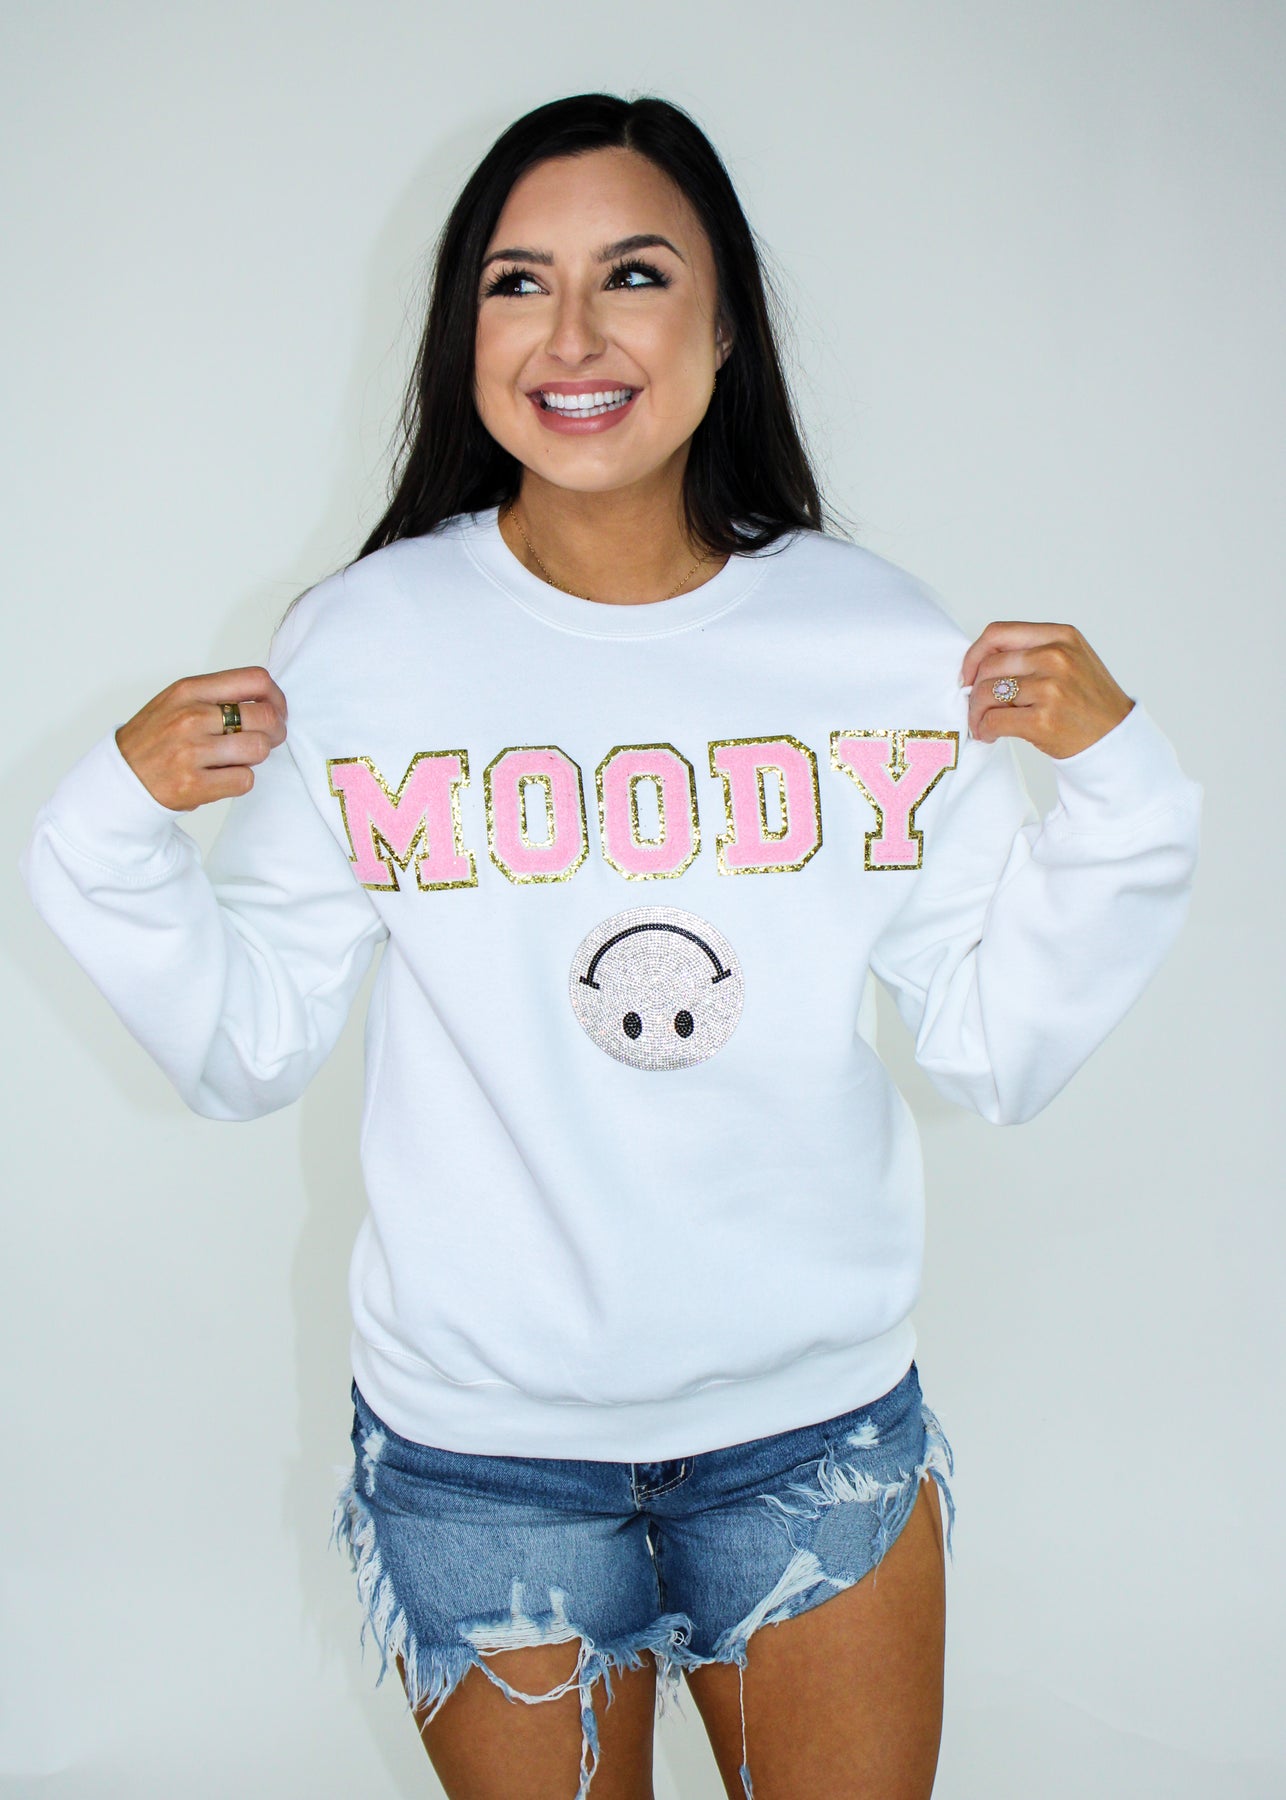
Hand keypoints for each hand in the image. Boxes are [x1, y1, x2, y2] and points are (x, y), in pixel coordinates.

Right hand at [114, 666, 287, 809]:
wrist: (121, 778)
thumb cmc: (154, 739)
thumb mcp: (178, 702)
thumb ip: (218, 695)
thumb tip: (268, 699)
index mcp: (189, 690)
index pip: (255, 680)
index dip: (277, 698)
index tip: (277, 712)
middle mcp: (190, 717)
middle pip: (265, 716)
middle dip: (274, 731)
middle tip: (265, 740)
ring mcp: (191, 751)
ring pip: (259, 749)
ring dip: (256, 757)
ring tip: (238, 759)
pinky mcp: (194, 785)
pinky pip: (245, 780)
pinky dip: (241, 781)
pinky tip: (222, 777)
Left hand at [960, 622, 1133, 758]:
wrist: (1115, 740)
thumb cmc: (1088, 703)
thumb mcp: (1070, 660)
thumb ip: (1032, 653)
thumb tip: (979, 665)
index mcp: (1061, 636)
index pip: (998, 633)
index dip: (974, 654)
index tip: (968, 675)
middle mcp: (1056, 657)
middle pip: (988, 665)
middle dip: (973, 690)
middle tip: (975, 707)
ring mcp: (1051, 688)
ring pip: (986, 693)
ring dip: (976, 713)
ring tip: (982, 724)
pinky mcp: (1043, 720)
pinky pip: (993, 720)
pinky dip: (983, 730)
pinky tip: (990, 734)